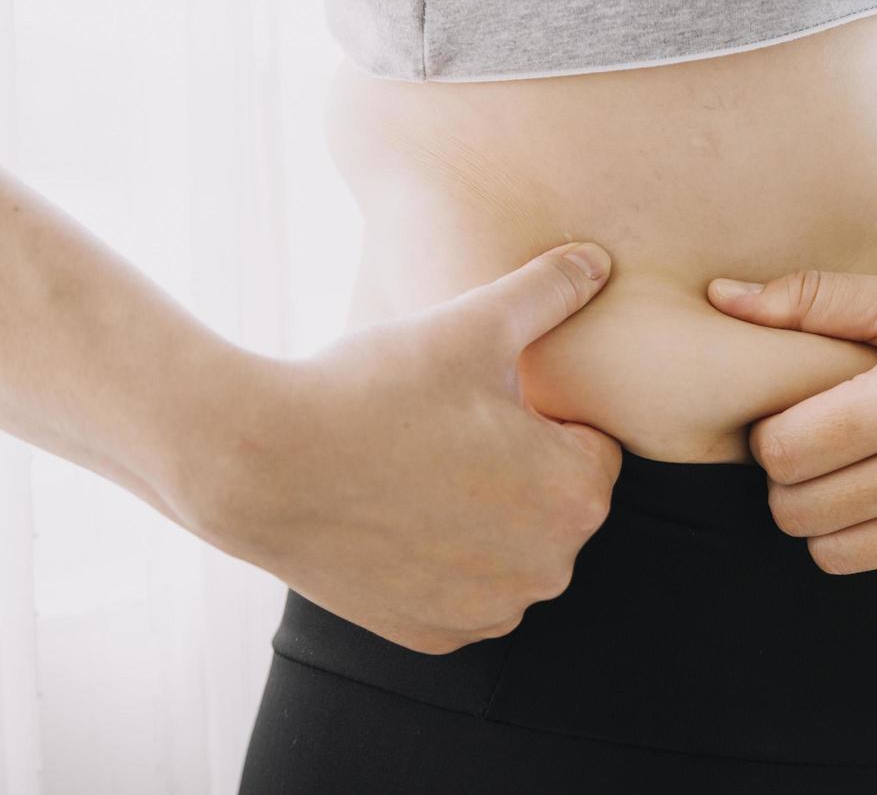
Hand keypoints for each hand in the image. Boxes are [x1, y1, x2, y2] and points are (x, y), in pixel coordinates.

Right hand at [185, 241, 622, 653]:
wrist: (259, 464)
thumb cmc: (375, 389)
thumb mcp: (473, 324)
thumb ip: (549, 291)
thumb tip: (598, 259)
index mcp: (578, 496)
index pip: (590, 446)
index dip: (538, 416)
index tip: (481, 401)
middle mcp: (550, 570)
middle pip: (554, 502)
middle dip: (519, 468)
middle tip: (445, 430)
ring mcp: (491, 611)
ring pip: (511, 547)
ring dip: (485, 516)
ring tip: (419, 467)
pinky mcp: (437, 636)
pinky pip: (464, 589)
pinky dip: (443, 560)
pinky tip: (399, 516)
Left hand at [705, 234, 876, 585]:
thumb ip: (814, 299)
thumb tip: (717, 294)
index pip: (786, 453)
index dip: (768, 434)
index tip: (787, 412)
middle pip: (803, 515)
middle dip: (789, 480)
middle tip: (812, 441)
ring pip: (843, 558)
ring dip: (830, 517)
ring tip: (854, 465)